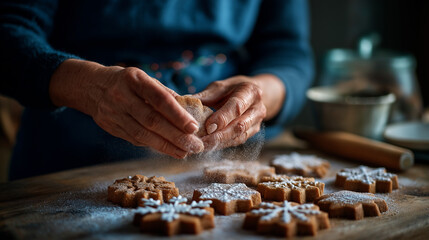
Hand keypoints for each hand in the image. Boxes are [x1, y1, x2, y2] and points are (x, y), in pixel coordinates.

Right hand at [50, 59, 203, 157]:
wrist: (91, 86)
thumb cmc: (126, 81)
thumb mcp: (144, 78)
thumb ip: (164, 93)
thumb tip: (190, 110)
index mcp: (135, 80)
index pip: (159, 99)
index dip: (177, 115)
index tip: (193, 127)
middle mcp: (122, 96)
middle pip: (152, 121)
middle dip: (176, 136)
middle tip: (195, 146)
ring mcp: (114, 113)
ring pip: (143, 135)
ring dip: (166, 146)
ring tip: (185, 152)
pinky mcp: (110, 127)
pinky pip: (135, 139)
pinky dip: (154, 146)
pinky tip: (168, 150)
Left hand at [193, 75, 269, 149]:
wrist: (251, 94)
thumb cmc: (232, 89)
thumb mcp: (219, 87)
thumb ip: (204, 96)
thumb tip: (181, 102)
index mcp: (250, 92)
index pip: (236, 107)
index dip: (222, 118)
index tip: (208, 127)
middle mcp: (257, 109)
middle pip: (239, 126)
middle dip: (219, 136)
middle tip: (201, 143)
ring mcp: (256, 123)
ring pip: (238, 137)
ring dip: (219, 143)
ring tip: (201, 147)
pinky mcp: (252, 133)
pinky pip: (236, 141)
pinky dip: (221, 145)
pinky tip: (208, 147)